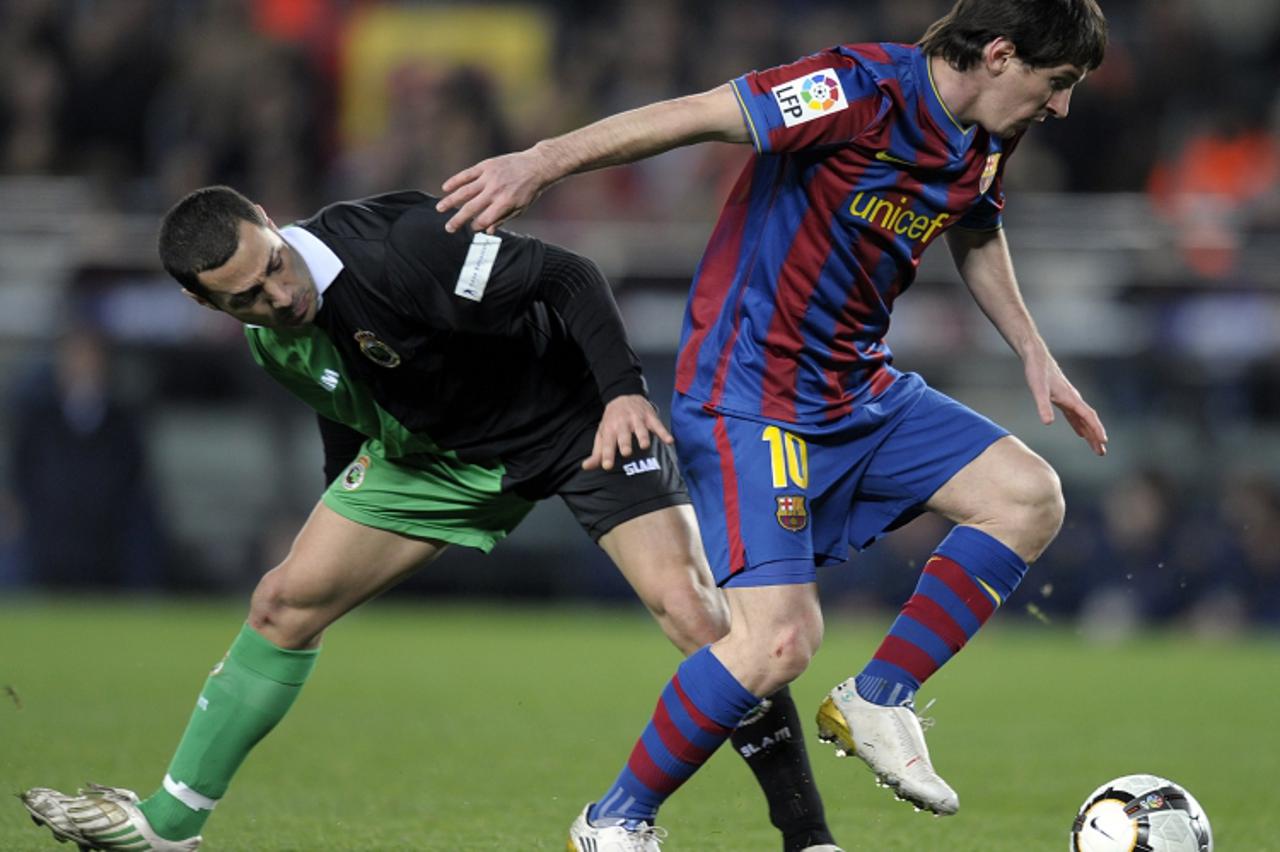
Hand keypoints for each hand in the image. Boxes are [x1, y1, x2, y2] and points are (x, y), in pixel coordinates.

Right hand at [437, 148, 551, 233]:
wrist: (536, 166)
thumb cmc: (529, 190)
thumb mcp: (520, 208)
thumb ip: (503, 219)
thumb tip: (488, 232)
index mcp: (504, 204)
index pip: (484, 219)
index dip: (476, 226)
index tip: (472, 228)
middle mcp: (494, 191)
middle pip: (471, 208)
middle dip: (458, 220)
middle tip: (448, 228)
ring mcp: (488, 178)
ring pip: (464, 191)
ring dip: (450, 201)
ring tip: (439, 209)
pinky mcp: (486, 166)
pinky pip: (467, 174)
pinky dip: (455, 181)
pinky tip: (445, 188)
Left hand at [582, 395, 674, 470]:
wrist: (623, 396)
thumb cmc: (612, 422)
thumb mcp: (602, 435)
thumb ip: (597, 453)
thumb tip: (586, 467)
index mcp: (610, 429)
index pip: (607, 443)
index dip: (607, 455)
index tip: (606, 466)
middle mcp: (623, 424)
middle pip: (624, 434)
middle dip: (625, 443)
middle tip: (626, 453)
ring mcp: (637, 419)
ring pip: (641, 429)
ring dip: (643, 436)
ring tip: (644, 446)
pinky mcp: (650, 417)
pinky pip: (658, 425)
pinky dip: (664, 432)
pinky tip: (669, 441)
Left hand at [1022, 346, 1108, 455]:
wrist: (1035, 356)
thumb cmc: (1037, 371)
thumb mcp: (1038, 390)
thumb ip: (1043, 406)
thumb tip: (1048, 423)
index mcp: (1071, 398)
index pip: (1088, 417)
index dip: (1096, 429)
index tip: (1104, 442)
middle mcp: (1073, 399)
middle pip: (1089, 420)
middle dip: (1096, 436)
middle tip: (1102, 453)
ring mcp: (1068, 399)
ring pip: (1083, 419)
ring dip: (1089, 433)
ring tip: (1096, 447)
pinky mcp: (1062, 398)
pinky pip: (1074, 416)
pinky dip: (1079, 425)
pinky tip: (1080, 434)